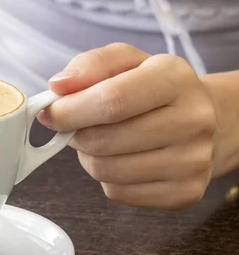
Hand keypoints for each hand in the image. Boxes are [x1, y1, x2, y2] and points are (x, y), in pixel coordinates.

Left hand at [41, 43, 217, 209]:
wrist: (203, 121)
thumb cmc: (153, 89)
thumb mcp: (125, 61)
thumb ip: (89, 65)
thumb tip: (58, 86)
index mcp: (175, 79)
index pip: (110, 101)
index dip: (69, 111)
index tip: (51, 113)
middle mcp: (193, 120)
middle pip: (103, 140)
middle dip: (76, 134)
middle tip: (78, 126)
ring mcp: (192, 161)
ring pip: (105, 170)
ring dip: (89, 157)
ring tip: (103, 140)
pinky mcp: (184, 193)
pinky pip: (117, 192)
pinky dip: (107, 178)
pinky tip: (123, 159)